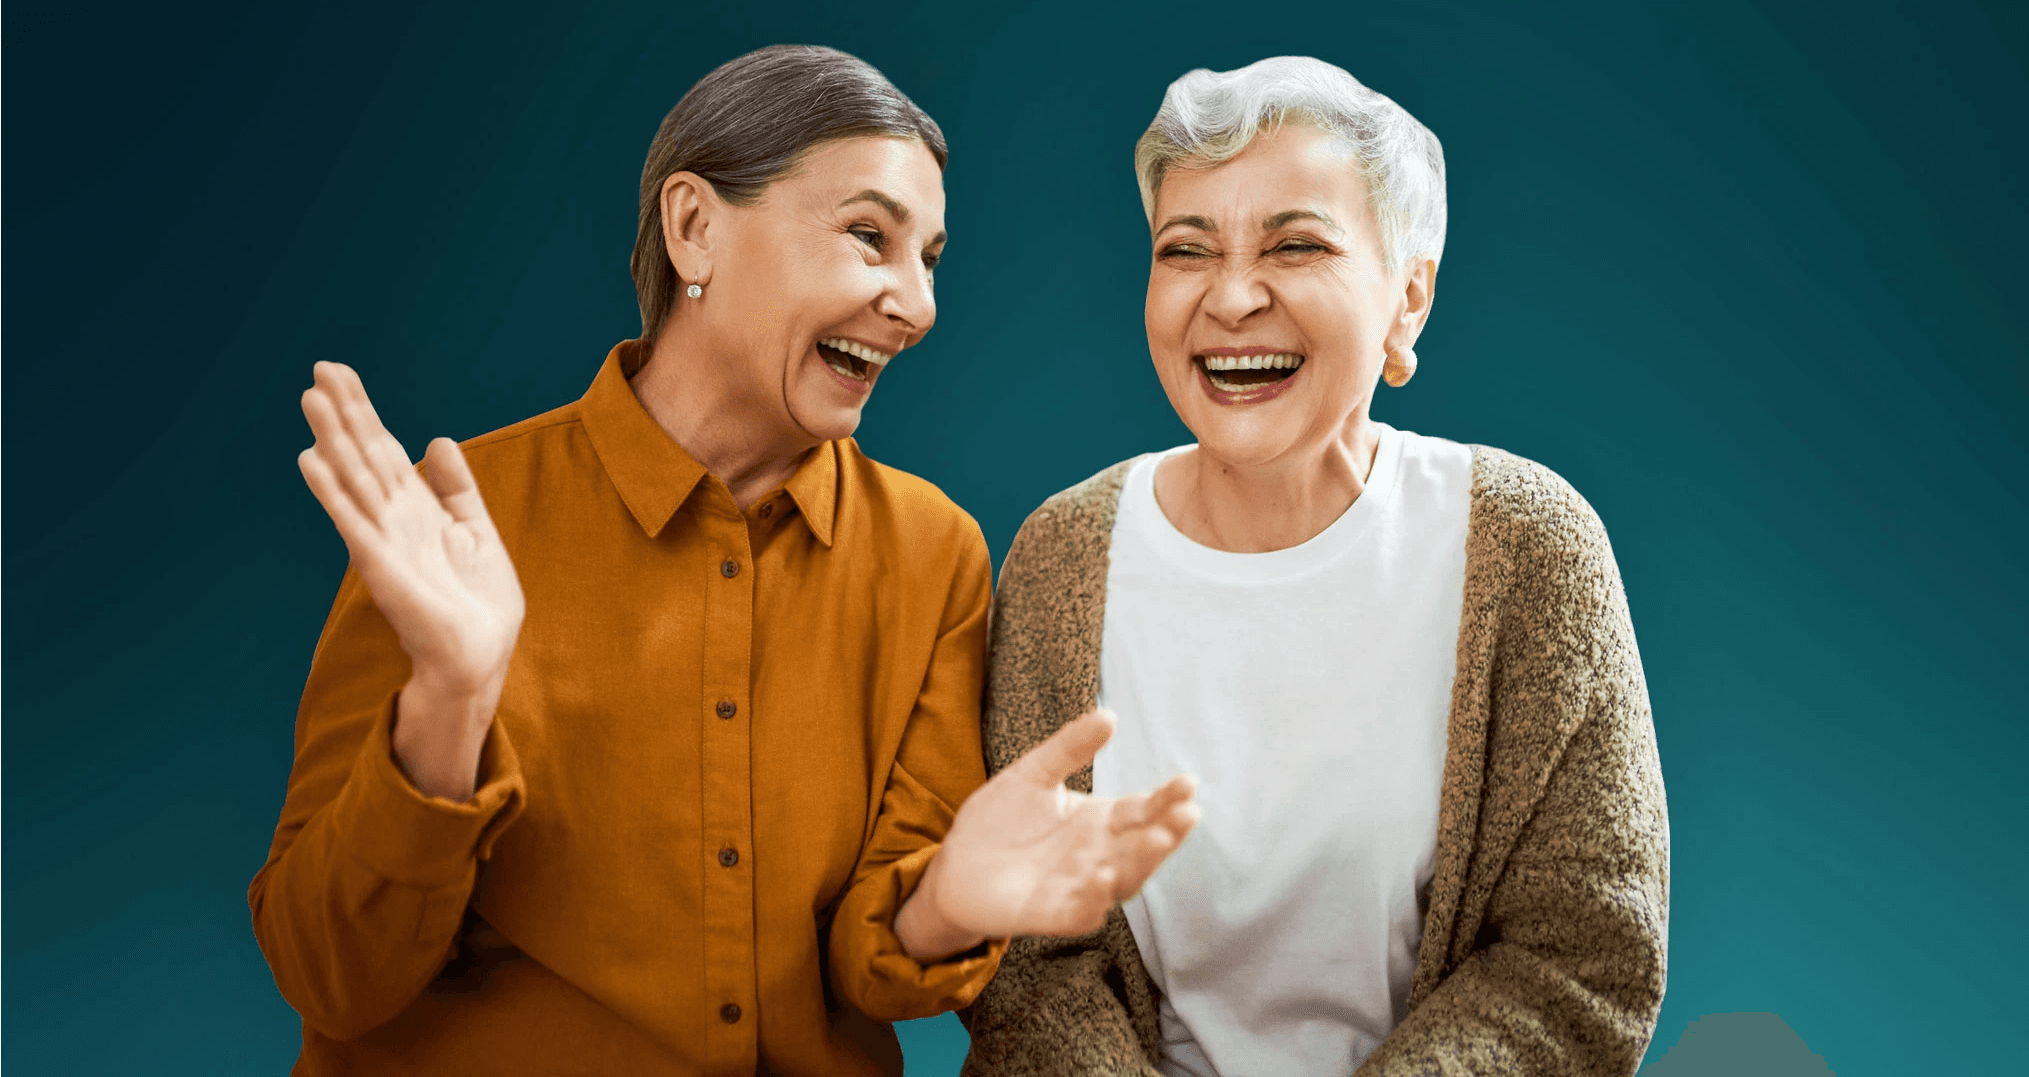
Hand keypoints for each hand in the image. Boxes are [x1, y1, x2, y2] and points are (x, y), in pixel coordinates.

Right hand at [297, 361, 524, 798]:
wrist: (480, 653)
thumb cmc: (476, 602)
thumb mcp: (475, 530)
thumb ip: (456, 486)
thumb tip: (436, 440)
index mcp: (414, 508)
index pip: (382, 448)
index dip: (362, 411)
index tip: (340, 372)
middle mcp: (392, 517)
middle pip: (362, 453)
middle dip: (344, 412)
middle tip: (319, 368)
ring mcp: (382, 539)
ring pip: (353, 478)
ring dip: (331, 438)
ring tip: (310, 397)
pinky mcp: (381, 565)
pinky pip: (353, 521)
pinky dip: (332, 491)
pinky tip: (311, 460)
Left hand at [897, 709, 1199, 957]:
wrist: (956, 864)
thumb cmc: (1000, 819)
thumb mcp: (1033, 774)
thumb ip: (1069, 748)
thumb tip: (1109, 715)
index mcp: (1100, 821)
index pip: (1142, 809)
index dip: (1167, 798)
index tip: (1188, 782)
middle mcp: (1099, 856)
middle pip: (1142, 846)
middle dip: (1166, 831)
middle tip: (1186, 813)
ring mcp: (1079, 887)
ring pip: (1123, 880)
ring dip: (1141, 862)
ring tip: (1155, 840)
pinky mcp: (1052, 914)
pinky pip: (1082, 912)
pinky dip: (1095, 898)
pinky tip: (1102, 877)